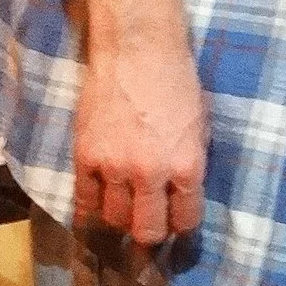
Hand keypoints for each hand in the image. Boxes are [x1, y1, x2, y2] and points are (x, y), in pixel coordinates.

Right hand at [72, 34, 208, 245]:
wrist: (138, 51)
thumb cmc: (178, 80)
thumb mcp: (201, 122)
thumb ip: (191, 160)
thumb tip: (185, 191)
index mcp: (187, 164)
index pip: (186, 219)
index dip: (184, 226)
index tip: (180, 225)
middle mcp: (151, 174)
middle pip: (147, 231)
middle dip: (152, 234)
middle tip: (152, 227)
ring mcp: (113, 168)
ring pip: (114, 220)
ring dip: (122, 221)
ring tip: (128, 212)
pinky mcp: (84, 158)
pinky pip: (84, 202)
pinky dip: (92, 208)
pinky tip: (101, 204)